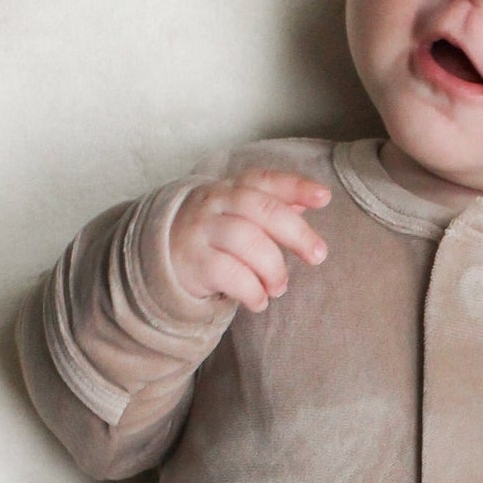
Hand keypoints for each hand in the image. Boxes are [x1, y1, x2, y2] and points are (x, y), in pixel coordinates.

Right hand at [169, 169, 330, 308]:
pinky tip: (259, 301)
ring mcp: (201, 231)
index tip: (324, 197)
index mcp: (231, 189)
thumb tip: (316, 197)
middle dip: (295, 233)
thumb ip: (274, 205)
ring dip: (272, 268)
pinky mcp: (192, 262)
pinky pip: (228, 274)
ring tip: (278, 287)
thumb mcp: (238, 213)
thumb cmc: (212, 233)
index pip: (265, 181)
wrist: (157, 254)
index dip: (296, 187)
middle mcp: (215, 203)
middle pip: (260, 209)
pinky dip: (252, 291)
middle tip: (317, 255)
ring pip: (246, 241)